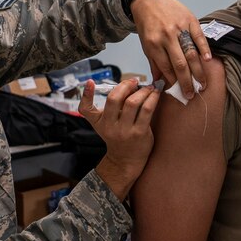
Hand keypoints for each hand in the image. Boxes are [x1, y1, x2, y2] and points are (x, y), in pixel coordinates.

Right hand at [79, 79, 160, 199]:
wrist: (125, 160)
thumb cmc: (117, 137)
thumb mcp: (104, 125)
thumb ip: (109, 107)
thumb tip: (127, 85)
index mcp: (100, 122)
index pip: (86, 109)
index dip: (86, 94)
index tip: (90, 82)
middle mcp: (110, 126)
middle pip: (114, 99)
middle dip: (125, 85)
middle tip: (134, 81)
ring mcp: (125, 130)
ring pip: (133, 102)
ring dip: (142, 91)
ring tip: (148, 87)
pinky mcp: (140, 132)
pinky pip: (147, 110)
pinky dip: (152, 98)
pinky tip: (155, 94)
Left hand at [130, 0, 211, 98]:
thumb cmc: (146, 23)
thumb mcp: (145, 44)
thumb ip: (154, 62)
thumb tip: (159, 82)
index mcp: (153, 44)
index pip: (166, 68)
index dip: (174, 81)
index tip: (180, 91)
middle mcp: (166, 37)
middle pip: (180, 64)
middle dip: (187, 81)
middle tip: (192, 93)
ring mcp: (179, 28)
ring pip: (191, 53)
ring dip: (198, 70)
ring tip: (202, 83)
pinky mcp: (189, 20)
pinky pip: (199, 37)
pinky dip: (204, 49)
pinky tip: (208, 60)